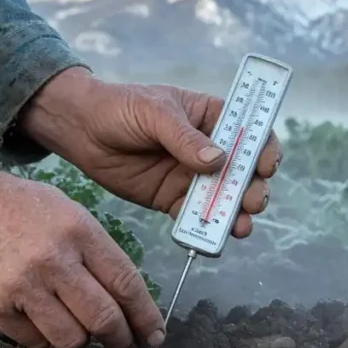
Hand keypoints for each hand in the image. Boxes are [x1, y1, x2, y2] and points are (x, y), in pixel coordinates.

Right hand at [0, 132, 166, 347]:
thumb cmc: (11, 205)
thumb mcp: (63, 210)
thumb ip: (94, 250)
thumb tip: (124, 296)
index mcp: (78, 230)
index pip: (125, 283)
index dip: (145, 316)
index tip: (153, 335)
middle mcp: (54, 259)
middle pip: (104, 319)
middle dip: (119, 339)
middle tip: (119, 342)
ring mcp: (22, 285)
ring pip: (71, 339)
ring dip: (79, 340)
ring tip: (74, 327)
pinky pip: (33, 341)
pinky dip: (42, 337)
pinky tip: (38, 317)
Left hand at [18, 68, 282, 237]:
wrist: (81, 130)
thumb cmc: (120, 107)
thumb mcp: (154, 112)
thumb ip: (184, 137)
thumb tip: (217, 160)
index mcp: (211, 117)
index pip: (250, 132)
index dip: (264, 149)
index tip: (266, 165)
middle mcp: (208, 148)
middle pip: (244, 171)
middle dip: (253, 188)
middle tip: (252, 202)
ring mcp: (191, 176)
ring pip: (224, 198)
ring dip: (236, 213)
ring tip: (240, 227)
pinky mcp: (172, 199)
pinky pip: (195, 216)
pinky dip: (206, 229)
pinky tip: (213, 239)